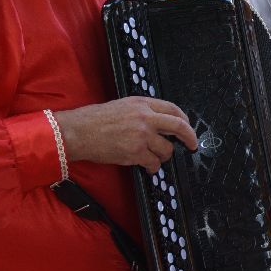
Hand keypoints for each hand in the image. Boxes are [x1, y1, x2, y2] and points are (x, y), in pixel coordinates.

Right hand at [52, 97, 197, 174]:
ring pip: (167, 149)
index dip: (184, 119)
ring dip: (162, 156)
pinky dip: (152, 167)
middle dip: (190, 137)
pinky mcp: (136, 152)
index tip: (188, 127)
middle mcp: (145, 117)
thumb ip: (143, 111)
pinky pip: (154, 163)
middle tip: (192, 145)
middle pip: (179, 126)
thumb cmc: (94, 120)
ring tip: (153, 157)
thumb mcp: (122, 105)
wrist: (77, 132)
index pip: (173, 109)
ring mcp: (142, 135)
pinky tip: (147, 166)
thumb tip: (160, 123)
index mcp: (142, 103)